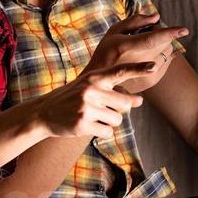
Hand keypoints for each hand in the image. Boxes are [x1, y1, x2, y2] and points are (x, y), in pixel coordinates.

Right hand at [39, 61, 156, 137]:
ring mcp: (86, 107)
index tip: (154, 65)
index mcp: (94, 77)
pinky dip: (101, 132)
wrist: (43, 112)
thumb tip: (139, 100)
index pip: (120, 71)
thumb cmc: (72, 99)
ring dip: (109, 122)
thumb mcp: (90, 88)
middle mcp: (91, 90)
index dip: (138, 68)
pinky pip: (107, 132)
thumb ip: (114, 91)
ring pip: (117, 120)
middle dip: (120, 110)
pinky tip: (88, 126)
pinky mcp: (82, 124)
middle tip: (103, 109)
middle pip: (125, 104)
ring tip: (92, 117)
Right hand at [87, 12, 188, 92]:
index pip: (152, 39)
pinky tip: (146, 58)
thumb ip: (135, 21)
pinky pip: (166, 62)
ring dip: (162, 45)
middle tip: (146, 34)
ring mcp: (145, 74)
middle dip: (161, 34)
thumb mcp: (114, 32)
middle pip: (164, 43)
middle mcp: (137, 62)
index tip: (184, 30)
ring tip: (144, 47)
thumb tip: (156, 17)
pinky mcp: (151, 81)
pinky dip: (161, 55)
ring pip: (168, 52)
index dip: (169, 33)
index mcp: (126, 47)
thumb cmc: (106, 53)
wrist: (101, 81)